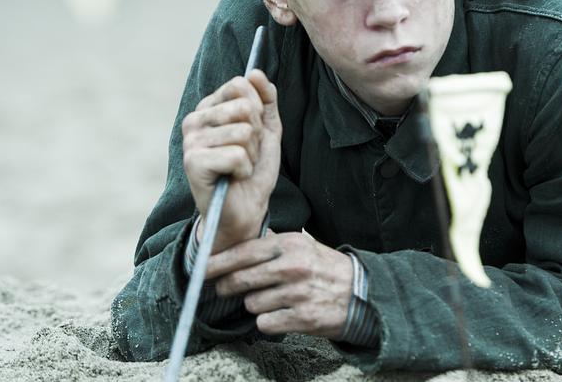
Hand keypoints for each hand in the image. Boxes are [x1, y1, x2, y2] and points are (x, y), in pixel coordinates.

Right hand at [181, 70, 280, 251]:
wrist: (246, 209)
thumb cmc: (253, 169)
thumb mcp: (267, 129)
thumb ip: (266, 99)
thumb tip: (256, 72)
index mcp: (209, 107)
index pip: (240, 85)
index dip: (258, 110)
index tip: (253, 133)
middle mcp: (195, 120)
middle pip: (244, 108)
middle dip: (257, 136)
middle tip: (246, 154)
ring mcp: (190, 141)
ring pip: (243, 132)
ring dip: (251, 155)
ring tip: (240, 167)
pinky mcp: (193, 162)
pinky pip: (236, 155)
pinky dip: (244, 170)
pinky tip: (232, 177)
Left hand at [207, 232, 353, 337]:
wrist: (361, 293)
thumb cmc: (326, 268)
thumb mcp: (303, 245)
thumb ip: (272, 242)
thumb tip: (239, 239)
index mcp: (290, 244)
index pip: (244, 252)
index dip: (218, 262)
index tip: (201, 268)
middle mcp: (293, 266)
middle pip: (241, 279)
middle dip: (228, 286)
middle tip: (225, 288)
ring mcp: (297, 293)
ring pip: (251, 304)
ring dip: (256, 304)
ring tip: (272, 300)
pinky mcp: (302, 318)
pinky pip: (265, 323)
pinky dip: (268, 322)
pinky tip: (282, 314)